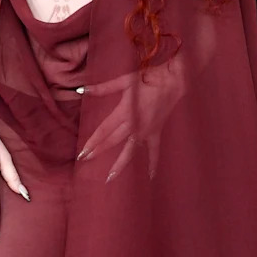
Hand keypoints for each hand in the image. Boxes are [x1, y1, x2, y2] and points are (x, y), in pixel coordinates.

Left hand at [76, 54, 187, 183]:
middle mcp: (134, 124)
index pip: (104, 130)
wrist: (173, 81)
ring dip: (120, 164)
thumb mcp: (124, 81)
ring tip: (110, 177)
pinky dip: (153, 163)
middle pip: (113, 141)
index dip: (93, 141)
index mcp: (125, 111)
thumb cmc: (149, 79)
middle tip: (86, 160)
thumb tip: (82, 89)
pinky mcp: (156, 132)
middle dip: (99, 151)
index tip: (83, 152)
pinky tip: (151, 177)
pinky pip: (154, 150)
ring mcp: (146, 130)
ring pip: (130, 151)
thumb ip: (103, 88)